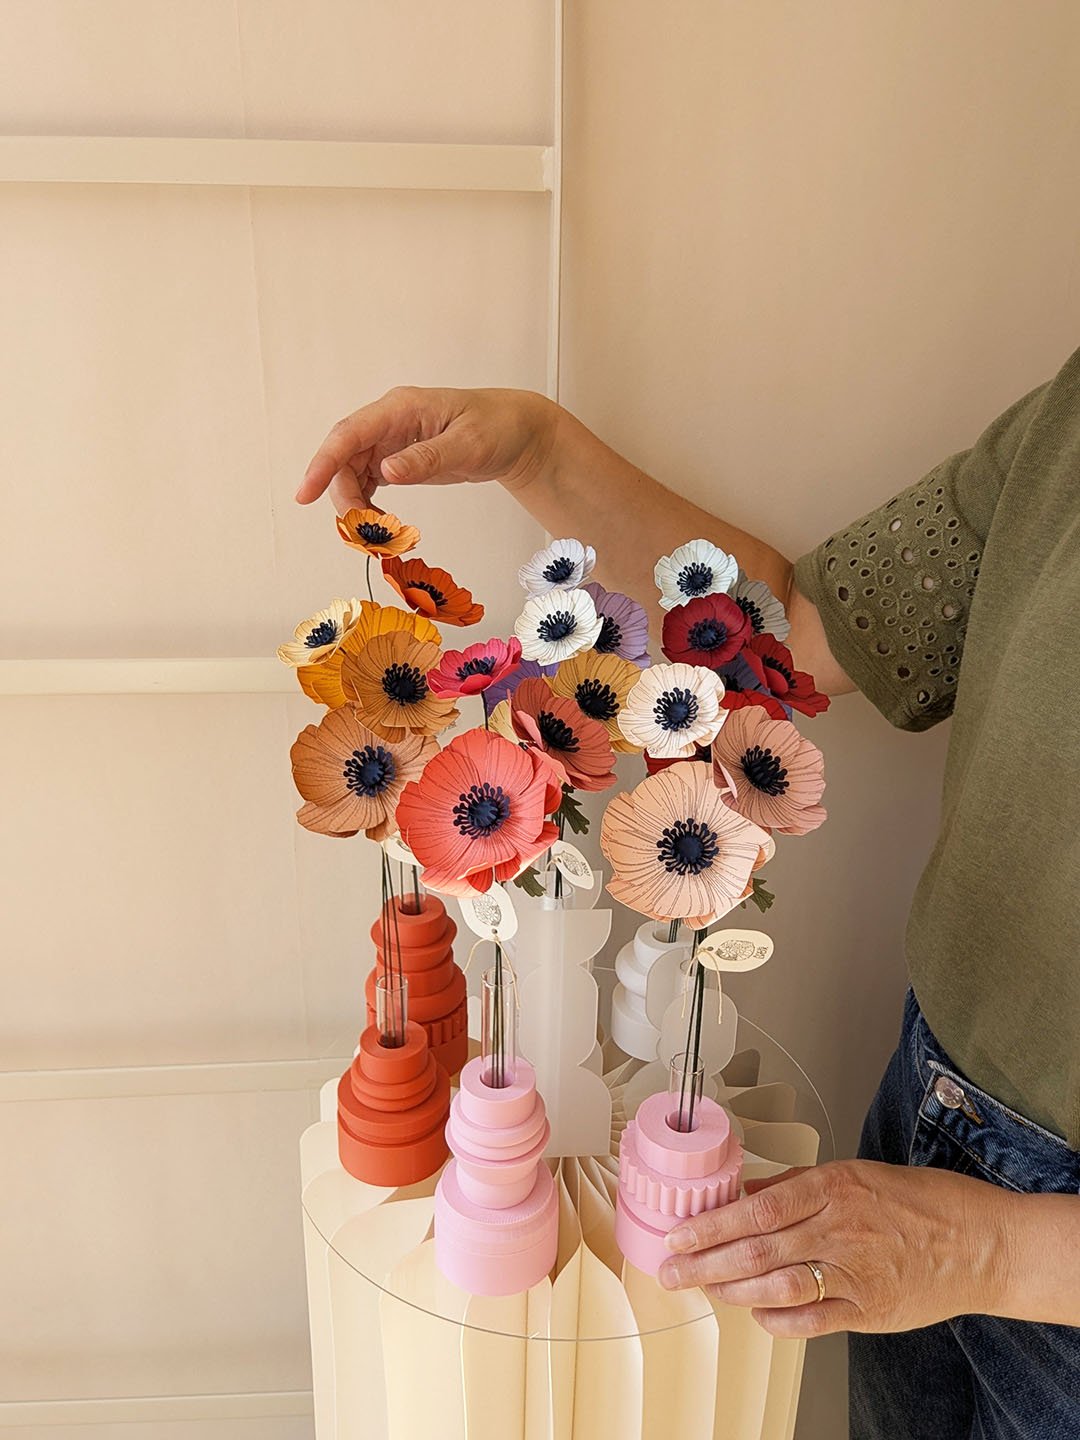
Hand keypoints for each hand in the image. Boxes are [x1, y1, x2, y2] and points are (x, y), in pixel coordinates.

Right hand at [296, 386, 558, 511]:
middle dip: (343, 495)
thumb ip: (426, 458)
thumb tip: (385, 471)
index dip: (323, 463)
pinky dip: (367, 504)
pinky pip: (367, 480)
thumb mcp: (467, 445)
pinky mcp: (397, 457)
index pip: (349, 434)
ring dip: (354, 503)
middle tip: (360, 532)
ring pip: (352, 472)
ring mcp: (390, 439)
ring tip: (374, 533)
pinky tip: (379, 523)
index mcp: (400, 408)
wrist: (516, 433)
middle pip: (344, 457)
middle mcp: (388, 421)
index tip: (306, 494)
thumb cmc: (496, 430)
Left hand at [656, 1159, 1006, 1337]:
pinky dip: (778, 1321)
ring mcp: (855, 1274)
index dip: (712, 1223)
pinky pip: (813, 1320)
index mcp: (833, 1187)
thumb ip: (798, 1186)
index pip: (757, 1207)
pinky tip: (755, 1315)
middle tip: (670, 1270)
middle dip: (705, 1261)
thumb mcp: (855, 1174)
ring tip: (704, 1288)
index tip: (679, 1232)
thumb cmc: (920, 1203)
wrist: (980, 1242)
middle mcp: (839, 1229)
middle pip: (757, 1248)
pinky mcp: (870, 1311)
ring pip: (778, 1286)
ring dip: (733, 1291)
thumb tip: (747, 1192)